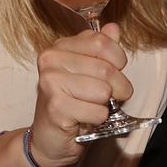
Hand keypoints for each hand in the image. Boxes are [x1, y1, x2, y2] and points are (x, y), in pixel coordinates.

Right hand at [30, 23, 131, 166]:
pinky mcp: (56, 107)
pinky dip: (97, 120)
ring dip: (104, 106)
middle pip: (106, 69)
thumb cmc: (72, 104)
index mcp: (60, 46)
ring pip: (103, 91)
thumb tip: (113, 28)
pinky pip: (98, 112)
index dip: (118, 60)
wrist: (49, 138)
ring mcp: (51, 82)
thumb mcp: (89, 73)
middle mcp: (51, 59)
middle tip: (107, 98)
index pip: (102, 42)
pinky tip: (82, 120)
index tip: (114, 72)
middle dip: (117, 88)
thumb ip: (101, 49)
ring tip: (89, 108)